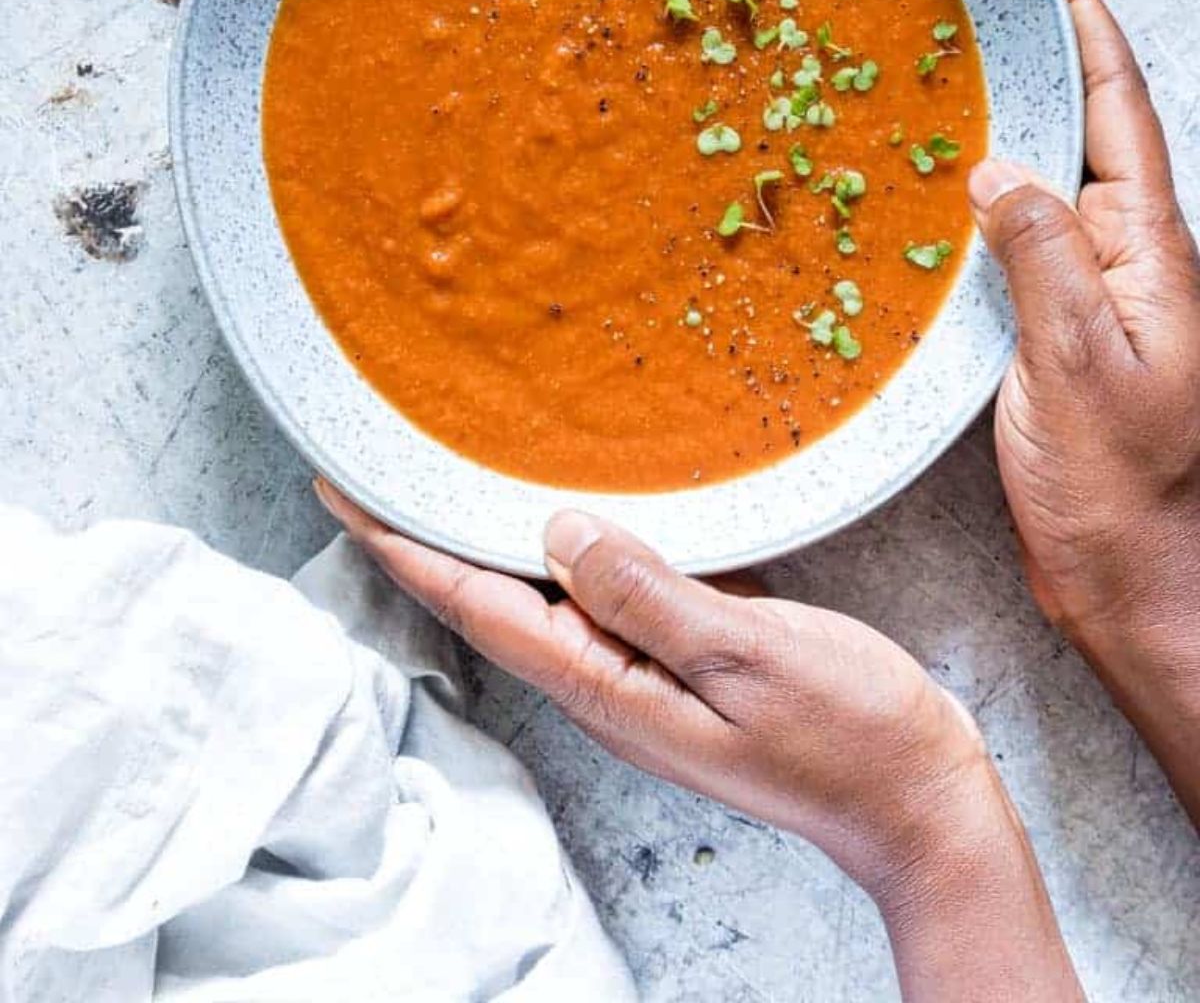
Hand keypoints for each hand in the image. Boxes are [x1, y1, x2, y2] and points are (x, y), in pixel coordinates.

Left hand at [317, 486, 1081, 998]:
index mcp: (608, 686)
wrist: (919, 798)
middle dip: (426, 533)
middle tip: (374, 462)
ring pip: (544, 591)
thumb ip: (648, 596)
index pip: (476, 604)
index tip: (342, 491)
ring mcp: (646, 674)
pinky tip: (569, 512)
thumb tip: (558, 532)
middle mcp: (609, 682)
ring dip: (489, 535)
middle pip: (491, 597)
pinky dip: (570, 545)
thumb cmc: (846, 733)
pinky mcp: (685, 658)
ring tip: (445, 472)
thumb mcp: (747, 655)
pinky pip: (605, 593)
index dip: (404, 546)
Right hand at [969, 0, 1199, 818]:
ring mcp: (1098, 294)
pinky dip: (981, 193)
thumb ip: (1046, 259)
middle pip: (1087, 121)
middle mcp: (1131, 258)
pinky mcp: (1061, 333)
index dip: (1083, 17)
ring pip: (1049, 176)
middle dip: (1041, 42)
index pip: (1118, 103)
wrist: (1145, 596)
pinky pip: (1020, 238)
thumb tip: (999, 167)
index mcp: (1152, 251)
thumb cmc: (1128, 502)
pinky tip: (936, 184)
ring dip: (1006, 112)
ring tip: (944, 58)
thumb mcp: (1083, 370)